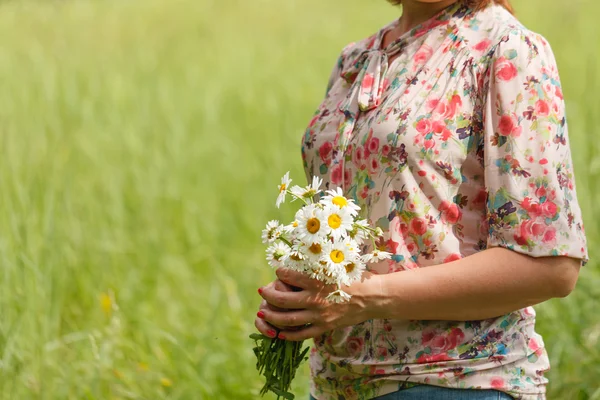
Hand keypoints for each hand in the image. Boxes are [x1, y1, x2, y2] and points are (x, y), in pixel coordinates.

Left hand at [256, 267, 379, 341]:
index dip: (280, 273)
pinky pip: (303, 334)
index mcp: (317, 281)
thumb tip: (303, 253)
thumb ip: (317, 264)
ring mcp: (320, 315)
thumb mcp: (335, 266)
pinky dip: (289, 334)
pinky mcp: (325, 326)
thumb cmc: (355, 277)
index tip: (277, 272)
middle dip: (268, 296)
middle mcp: (316, 299)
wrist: (373, 297)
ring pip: (289, 319)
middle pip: (283, 300)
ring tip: (263, 312)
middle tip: (262, 291)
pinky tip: (280, 333)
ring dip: (273, 316)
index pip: (290, 276)